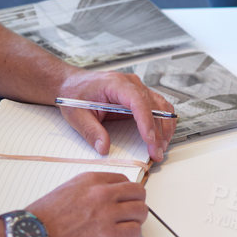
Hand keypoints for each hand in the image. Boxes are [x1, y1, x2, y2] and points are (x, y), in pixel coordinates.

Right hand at [29, 171, 149, 236]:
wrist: (32, 235)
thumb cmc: (44, 216)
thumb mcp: (68, 189)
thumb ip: (90, 189)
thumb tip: (106, 195)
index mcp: (91, 180)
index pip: (123, 180)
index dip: (126, 192)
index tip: (124, 200)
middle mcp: (102, 193)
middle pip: (138, 193)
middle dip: (136, 203)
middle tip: (130, 213)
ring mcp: (107, 214)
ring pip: (140, 212)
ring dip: (135, 220)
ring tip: (126, 226)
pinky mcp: (108, 235)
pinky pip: (134, 232)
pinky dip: (130, 236)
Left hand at [57, 69, 175, 161]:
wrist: (72, 84)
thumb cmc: (74, 95)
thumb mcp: (77, 115)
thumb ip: (91, 131)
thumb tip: (104, 148)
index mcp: (115, 84)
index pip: (138, 101)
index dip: (146, 121)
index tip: (150, 139)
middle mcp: (131, 84)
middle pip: (154, 105)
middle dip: (158, 131)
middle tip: (156, 152)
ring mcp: (137, 88)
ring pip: (161, 106)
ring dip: (164, 127)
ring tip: (161, 147)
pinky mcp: (139, 96)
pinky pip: (158, 107)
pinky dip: (163, 122)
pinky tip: (161, 136)